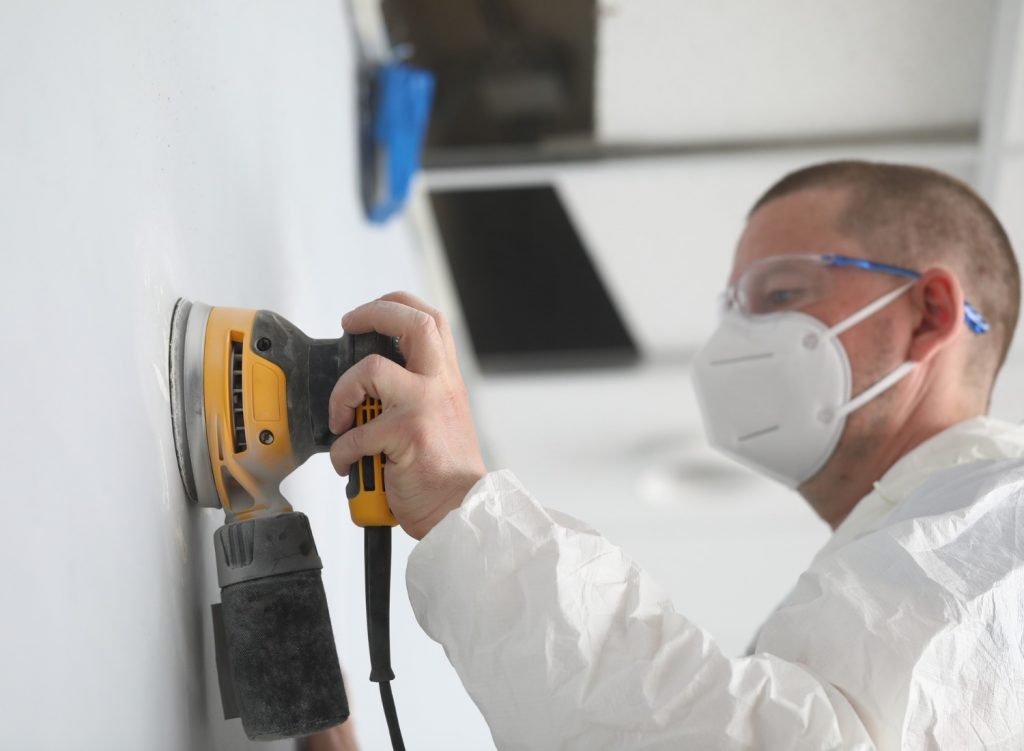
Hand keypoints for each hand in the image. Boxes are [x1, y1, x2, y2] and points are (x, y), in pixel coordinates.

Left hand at [328, 291, 486, 539]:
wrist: (462, 510)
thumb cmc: (446, 472)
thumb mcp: (442, 418)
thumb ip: (417, 394)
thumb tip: (370, 386)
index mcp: (446, 380)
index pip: (430, 321)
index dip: (396, 305)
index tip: (368, 314)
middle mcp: (439, 386)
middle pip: (413, 324)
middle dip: (373, 314)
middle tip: (349, 326)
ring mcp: (424, 407)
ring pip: (371, 369)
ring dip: (342, 393)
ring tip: (342, 419)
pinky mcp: (406, 435)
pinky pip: (355, 434)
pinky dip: (341, 452)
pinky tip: (348, 464)